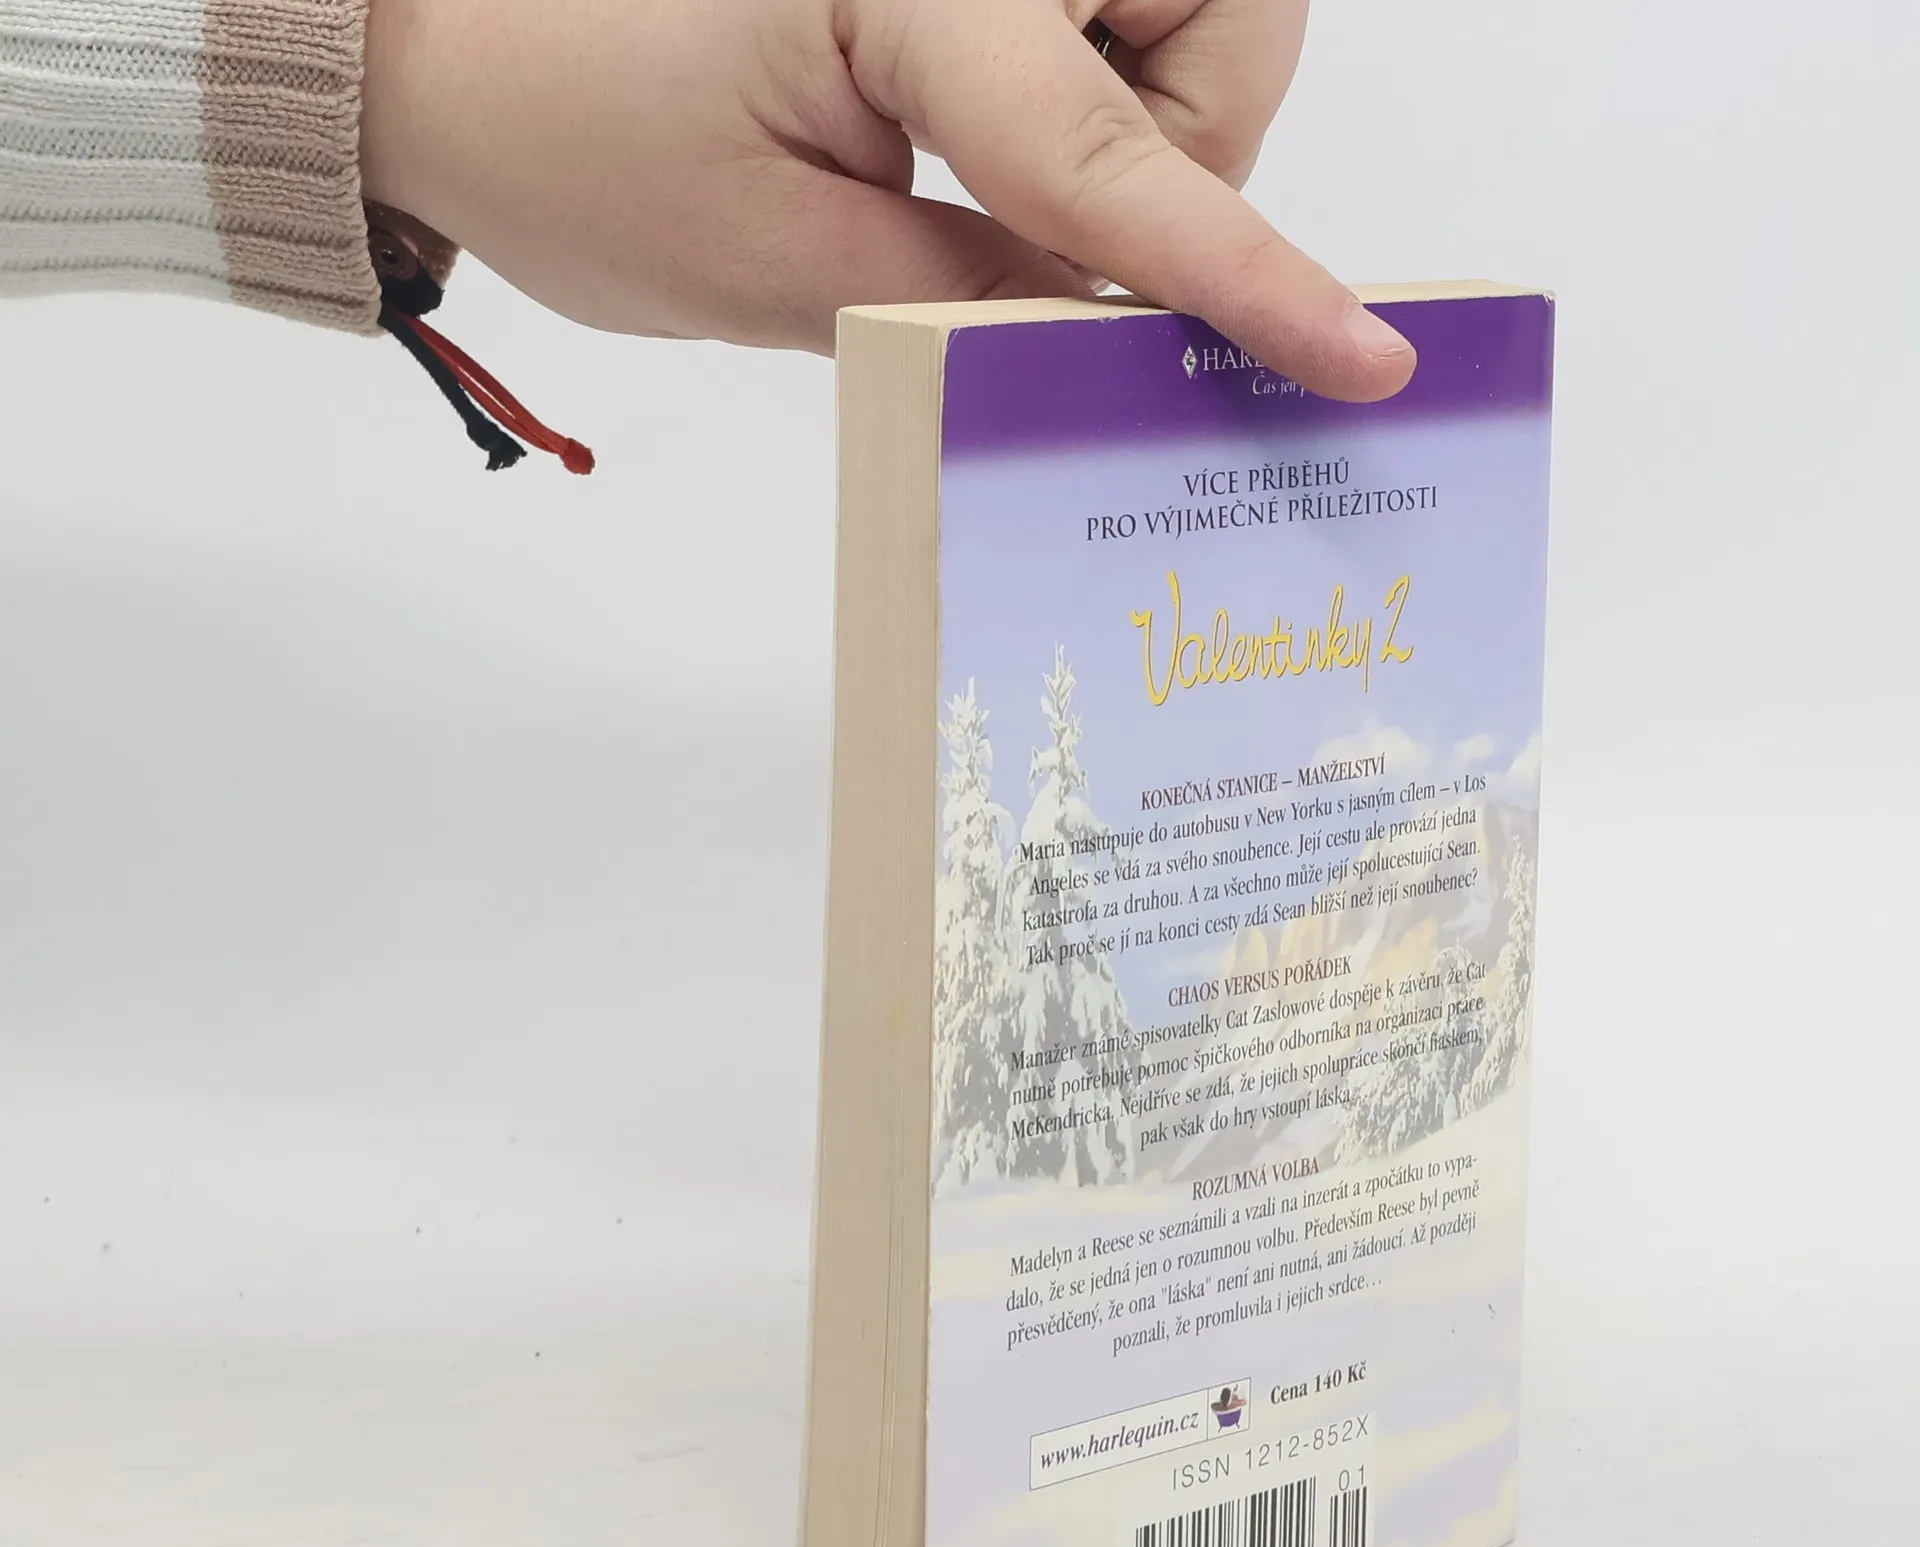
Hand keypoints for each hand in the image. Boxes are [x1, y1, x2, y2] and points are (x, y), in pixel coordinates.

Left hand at [360, 0, 1414, 399]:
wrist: (438, 36)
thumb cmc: (563, 138)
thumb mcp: (778, 271)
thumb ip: (977, 304)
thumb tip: (1125, 334)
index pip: (1109, 152)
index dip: (1241, 269)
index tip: (1360, 357)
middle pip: (1222, 18)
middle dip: (1179, 147)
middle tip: (1040, 229)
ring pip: (1196, 1)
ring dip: (1139, 109)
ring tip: (980, 164)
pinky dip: (1095, 70)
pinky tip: (983, 116)